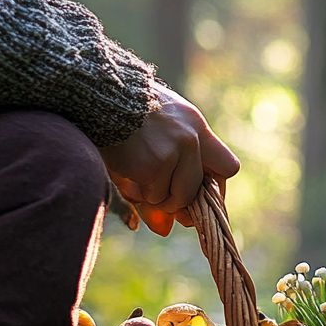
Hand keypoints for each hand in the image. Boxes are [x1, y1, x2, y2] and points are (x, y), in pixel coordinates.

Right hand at [100, 84, 239, 235]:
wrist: (98, 94)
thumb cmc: (122, 115)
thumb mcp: (152, 139)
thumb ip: (166, 179)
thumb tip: (164, 231)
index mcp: (195, 125)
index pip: (227, 167)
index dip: (214, 188)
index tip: (198, 195)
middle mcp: (192, 138)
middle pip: (202, 190)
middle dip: (183, 202)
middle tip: (163, 197)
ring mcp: (176, 151)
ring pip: (178, 199)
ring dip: (157, 197)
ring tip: (138, 176)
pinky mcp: (156, 164)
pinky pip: (155, 197)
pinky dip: (139, 193)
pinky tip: (127, 171)